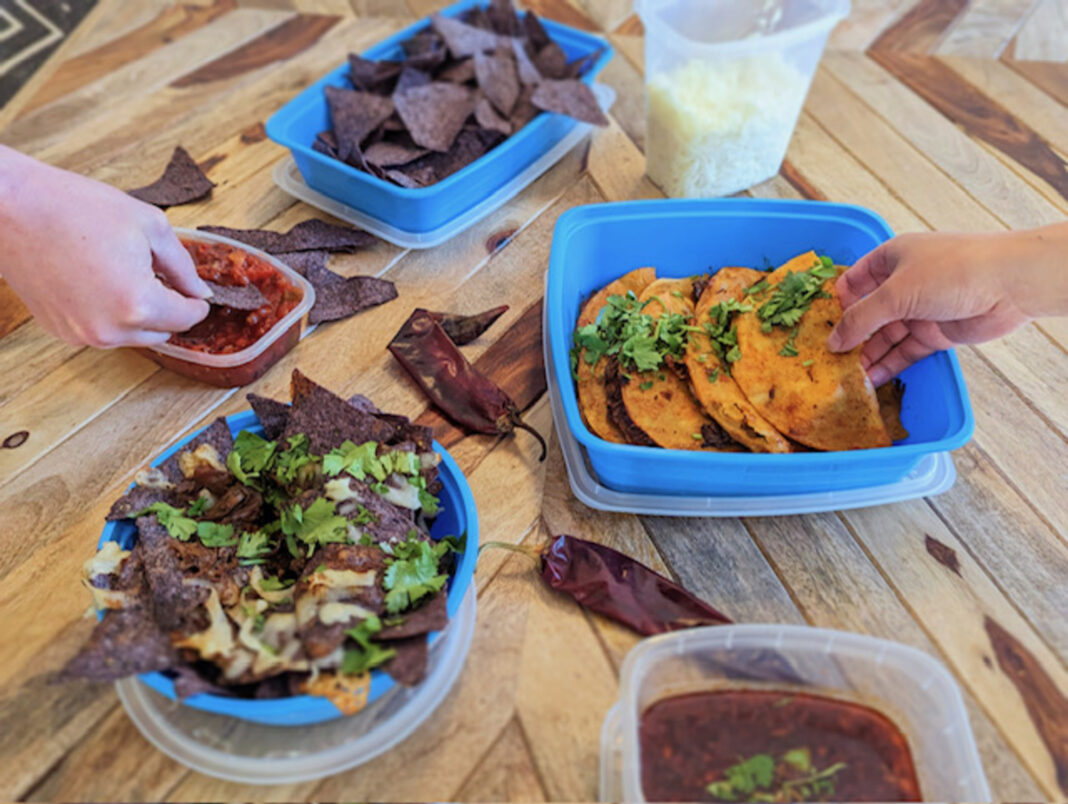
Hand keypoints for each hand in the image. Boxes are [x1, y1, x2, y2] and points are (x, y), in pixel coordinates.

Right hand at [0, 147, 209, 347]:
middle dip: (168, 308)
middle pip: (162, 332)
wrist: (10, 208)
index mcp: (137, 304)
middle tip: (158, 274)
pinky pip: (102, 331)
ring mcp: (82, 335)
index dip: (197, 303)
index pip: (187, 318)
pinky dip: (110, 314)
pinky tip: (98, 280)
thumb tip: (200, 291)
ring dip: (139, 313)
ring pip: (133, 335)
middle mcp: (110, 330)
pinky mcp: (60, 331)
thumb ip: (183, 265)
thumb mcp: (149, 226)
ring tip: (124, 272)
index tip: (196, 291)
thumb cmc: (75, 208)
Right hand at [827, 226, 1067, 384]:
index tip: (820, 326)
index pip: (854, 280)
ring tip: (846, 376)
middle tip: (829, 359)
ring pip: (885, 335)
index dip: (837, 302)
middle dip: (850, 335)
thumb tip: (833, 341)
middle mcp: (904, 282)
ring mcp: (920, 308)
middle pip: (868, 312)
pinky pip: (905, 350)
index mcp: (891, 258)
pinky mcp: (936, 331)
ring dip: (868, 354)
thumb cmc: (952, 271)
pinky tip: (872, 379)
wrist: (1010, 284)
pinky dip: (889, 364)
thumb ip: (861, 319)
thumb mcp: (895, 292)